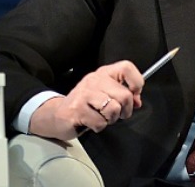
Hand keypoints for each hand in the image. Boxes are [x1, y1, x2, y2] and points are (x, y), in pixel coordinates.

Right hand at [27, 60, 144, 139]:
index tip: (134, 95)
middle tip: (117, 114)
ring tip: (102, 118)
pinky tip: (91, 122)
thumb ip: (123, 95)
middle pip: (124, 95)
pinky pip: (100, 122)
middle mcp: (94, 80)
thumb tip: (137, 101)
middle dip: (125, 110)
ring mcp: (84, 94)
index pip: (126, 68)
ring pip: (113, 109)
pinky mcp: (77, 109)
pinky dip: (99, 127)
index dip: (136, 83)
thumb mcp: (105, 94)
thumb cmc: (85, 104)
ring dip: (111, 119)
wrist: (57, 114)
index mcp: (104, 73)